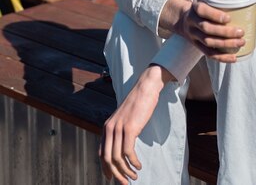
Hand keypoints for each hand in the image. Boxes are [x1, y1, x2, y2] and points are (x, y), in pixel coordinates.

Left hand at [99, 65, 173, 183]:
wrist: (146, 88)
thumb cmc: (138, 104)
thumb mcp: (125, 119)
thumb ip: (120, 131)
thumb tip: (121, 149)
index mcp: (107, 127)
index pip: (102, 153)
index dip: (106, 169)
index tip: (113, 179)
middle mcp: (109, 128)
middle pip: (108, 159)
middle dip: (116, 175)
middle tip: (126, 183)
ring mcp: (119, 128)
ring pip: (118, 158)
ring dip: (126, 171)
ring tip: (134, 176)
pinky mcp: (129, 128)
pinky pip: (128, 152)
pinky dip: (133, 162)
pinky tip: (139, 165)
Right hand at [177, 0, 247, 62]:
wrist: (183, 19)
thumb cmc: (205, 8)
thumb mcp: (211, 2)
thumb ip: (232, 4)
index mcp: (196, 7)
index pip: (202, 11)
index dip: (215, 15)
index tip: (228, 18)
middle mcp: (192, 21)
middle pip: (207, 28)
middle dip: (225, 32)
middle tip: (241, 32)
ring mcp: (193, 35)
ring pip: (208, 42)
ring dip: (226, 44)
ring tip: (241, 42)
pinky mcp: (196, 45)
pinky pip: (208, 54)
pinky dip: (221, 57)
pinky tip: (233, 58)